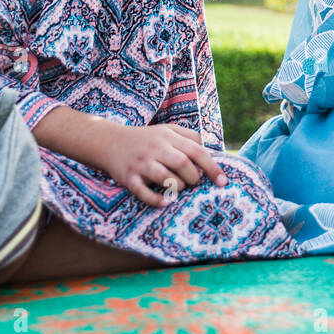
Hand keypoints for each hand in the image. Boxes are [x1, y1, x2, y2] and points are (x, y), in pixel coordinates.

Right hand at [95, 123, 228, 207]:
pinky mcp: (128, 177)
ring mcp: (141, 163)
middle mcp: (156, 148)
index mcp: (169, 136)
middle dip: (193, 178)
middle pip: (183, 164)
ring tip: (178, 188)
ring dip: (178, 187)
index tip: (223, 182)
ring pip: (165, 178)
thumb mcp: (168, 130)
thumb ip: (190, 138)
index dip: (212, 167)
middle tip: (192, 183)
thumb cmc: (146, 139)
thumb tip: (211, 153)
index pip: (197, 151)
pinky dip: (156, 199)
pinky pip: (143, 191)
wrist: (109, 141)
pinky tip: (167, 202)